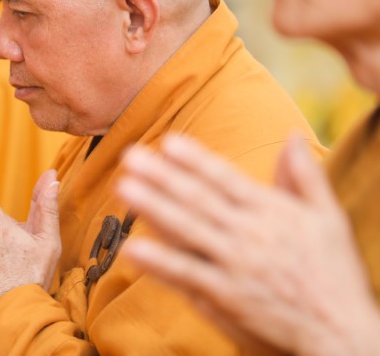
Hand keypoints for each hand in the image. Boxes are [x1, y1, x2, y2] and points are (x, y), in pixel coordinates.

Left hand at [117, 134, 379, 355]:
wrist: (342, 332)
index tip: (168, 141)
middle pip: (198, 200)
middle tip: (129, 156)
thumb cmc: (334, 273)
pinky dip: (160, 262)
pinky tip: (132, 248)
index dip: (196, 160)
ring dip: (153, 208)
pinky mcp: (227, 297)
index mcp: (272, 212)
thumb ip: (305, 175)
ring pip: (187, 231)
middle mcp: (251, 235)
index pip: (226, 179)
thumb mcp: (328, 217)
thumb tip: (293, 135)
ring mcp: (236, 266)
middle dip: (162, 176)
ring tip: (124, 189)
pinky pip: (187, 275)